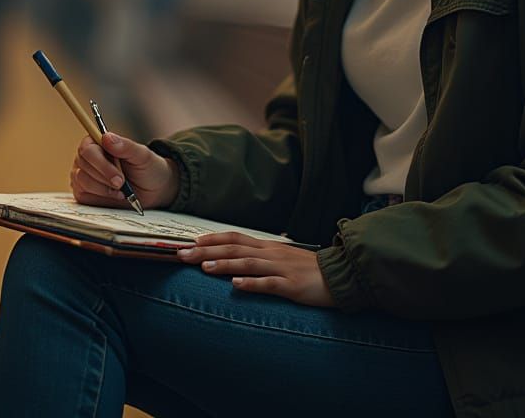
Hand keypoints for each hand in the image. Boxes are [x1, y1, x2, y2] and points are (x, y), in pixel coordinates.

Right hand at [70, 132, 179, 209]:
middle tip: (121, 183)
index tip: (117, 175)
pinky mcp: (83, 192)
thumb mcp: (142, 156)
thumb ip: (125, 146)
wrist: (152, 190)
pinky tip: (115, 195)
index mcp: (98, 142)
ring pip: (82, 180)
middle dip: (105, 176)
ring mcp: (83, 175)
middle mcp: (87, 158)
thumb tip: (106, 137)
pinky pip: (82, 195)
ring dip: (103, 187)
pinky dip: (101, 196)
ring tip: (121, 189)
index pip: (87, 148)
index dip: (100, 162)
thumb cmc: (147, 168)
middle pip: (83, 165)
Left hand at [177, 232, 334, 307]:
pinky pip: (269, 284)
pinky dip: (251, 284)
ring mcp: (281, 269)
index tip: (191, 242)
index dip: (212, 239)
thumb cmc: (310, 270)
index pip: (235, 238)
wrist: (341, 275)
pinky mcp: (292, 286)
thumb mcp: (283, 260)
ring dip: (224, 265)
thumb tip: (238, 262)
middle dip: (207, 251)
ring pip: (247, 263)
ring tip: (203, 267)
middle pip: (234, 249)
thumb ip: (262, 259)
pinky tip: (236, 286)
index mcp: (268, 247)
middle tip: (183, 254)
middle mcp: (271, 254)